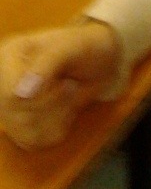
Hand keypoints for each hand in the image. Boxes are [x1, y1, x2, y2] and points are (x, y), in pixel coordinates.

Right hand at [0, 21, 121, 149]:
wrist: (102, 60)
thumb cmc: (87, 47)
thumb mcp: (72, 48)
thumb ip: (47, 64)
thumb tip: (21, 93)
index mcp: (10, 55)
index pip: (10, 95)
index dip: (40, 97)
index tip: (63, 83)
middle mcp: (4, 80)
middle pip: (17, 116)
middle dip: (52, 105)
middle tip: (69, 86)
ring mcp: (11, 104)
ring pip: (24, 132)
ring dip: (56, 117)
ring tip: (67, 96)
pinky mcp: (23, 124)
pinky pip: (33, 142)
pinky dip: (56, 129)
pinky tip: (65, 111)